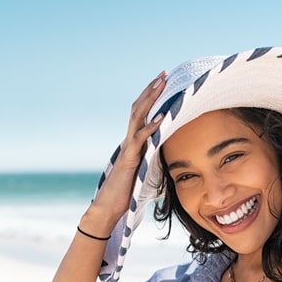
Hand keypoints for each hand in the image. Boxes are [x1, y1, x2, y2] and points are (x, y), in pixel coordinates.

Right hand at [83, 71, 166, 231]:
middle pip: (139, 108)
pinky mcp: (130, 159)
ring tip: (162, 84)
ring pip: (138, 117)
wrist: (109, 207)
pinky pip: (140, 139)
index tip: (165, 82)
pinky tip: (162, 117)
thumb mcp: (147, 172)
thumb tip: (171, 161)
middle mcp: (130, 140)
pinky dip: (151, 127)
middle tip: (164, 73)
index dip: (153, 97)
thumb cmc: (127, 192)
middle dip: (152, 90)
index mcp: (135, 142)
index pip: (143, 113)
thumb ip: (155, 161)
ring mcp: (128, 148)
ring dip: (150, 99)